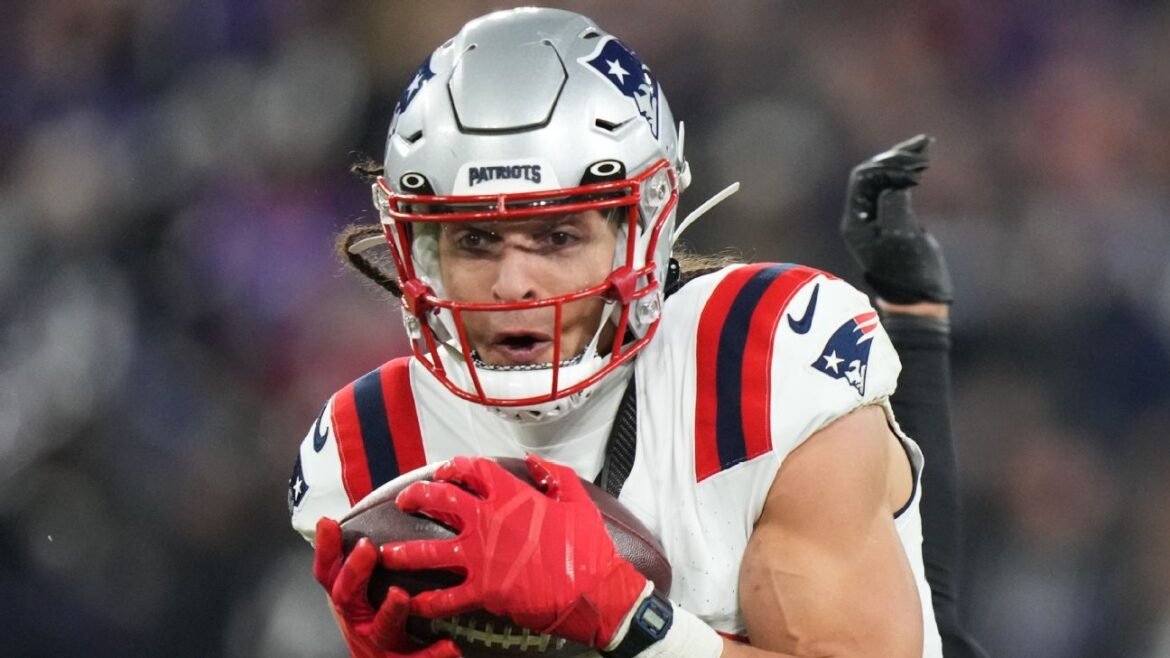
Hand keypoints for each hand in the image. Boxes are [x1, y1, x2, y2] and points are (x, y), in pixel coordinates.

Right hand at [313, 517, 460, 657]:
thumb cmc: (384, 617)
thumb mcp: (370, 588)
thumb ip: (376, 555)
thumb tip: (398, 502)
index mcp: (350, 598)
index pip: (328, 571)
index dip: (325, 548)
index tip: (329, 522)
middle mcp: (357, 619)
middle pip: (345, 595)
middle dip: (354, 571)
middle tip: (368, 548)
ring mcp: (376, 643)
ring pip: (379, 629)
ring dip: (390, 611)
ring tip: (402, 596)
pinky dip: (432, 653)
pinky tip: (450, 646)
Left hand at [381, 455, 647, 649]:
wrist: (593, 591)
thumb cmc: (588, 547)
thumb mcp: (578, 499)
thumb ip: (553, 475)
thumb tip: (533, 461)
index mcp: (512, 497)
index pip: (472, 470)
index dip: (454, 467)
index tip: (444, 471)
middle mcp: (489, 522)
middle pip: (440, 501)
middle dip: (417, 497)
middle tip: (404, 501)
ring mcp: (482, 558)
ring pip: (429, 551)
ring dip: (404, 552)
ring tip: (385, 554)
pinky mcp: (483, 591)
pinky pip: (446, 598)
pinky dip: (427, 602)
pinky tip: (413, 603)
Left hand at [841, 134, 953, 303]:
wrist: (917, 301)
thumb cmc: (909, 273)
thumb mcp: (901, 238)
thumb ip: (894, 205)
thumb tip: (895, 182)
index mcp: (855, 221)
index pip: (863, 178)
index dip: (888, 165)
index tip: (915, 166)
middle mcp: (861, 217)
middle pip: (872, 174)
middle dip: (896, 157)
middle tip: (923, 145)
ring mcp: (876, 219)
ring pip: (884, 179)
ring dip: (903, 161)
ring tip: (926, 144)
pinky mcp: (893, 221)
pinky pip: (896, 188)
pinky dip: (908, 173)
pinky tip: (923, 162)